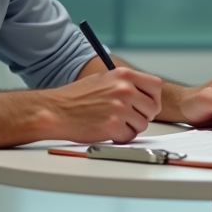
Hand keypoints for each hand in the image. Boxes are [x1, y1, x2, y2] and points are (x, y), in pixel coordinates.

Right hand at [47, 68, 162, 142]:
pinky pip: (129, 136)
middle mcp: (124, 89)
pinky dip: (119, 137)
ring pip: (142, 124)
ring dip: (130, 127)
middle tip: (127, 118)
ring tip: (112, 122)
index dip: (153, 98)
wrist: (56, 110)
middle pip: (152, 108)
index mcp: (123, 75)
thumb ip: (125, 84)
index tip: (146, 104)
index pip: (156, 86)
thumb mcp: (103, 79)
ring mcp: (120, 107)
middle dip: (142, 115)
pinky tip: (106, 130)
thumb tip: (144, 93)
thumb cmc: (76, 97)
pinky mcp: (114, 126)